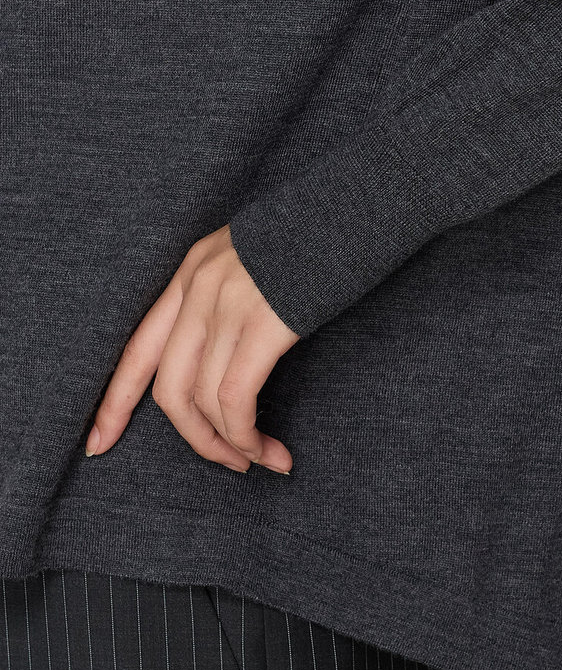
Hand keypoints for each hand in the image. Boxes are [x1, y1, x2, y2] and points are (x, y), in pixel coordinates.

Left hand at [85, 224, 299, 473]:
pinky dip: (247, 435)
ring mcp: (227, 305)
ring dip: (229, 444)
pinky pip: (235, 398)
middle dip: (194, 439)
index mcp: (191, 272)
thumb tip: (235, 356)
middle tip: (226, 462)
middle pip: (167, 388)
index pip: (137, 348)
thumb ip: (234, 298)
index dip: (114, 402)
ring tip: (259, 460)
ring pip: (201, 401)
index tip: (97, 443)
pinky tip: (270, 450)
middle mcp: (198, 289)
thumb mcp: (258, 259)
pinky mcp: (263, 323)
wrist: (356, 207)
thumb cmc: (318, 239)